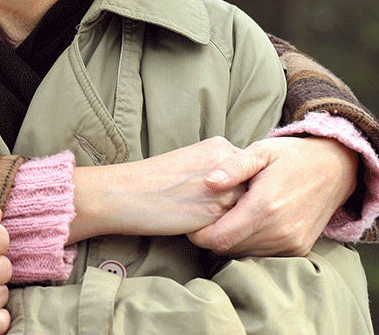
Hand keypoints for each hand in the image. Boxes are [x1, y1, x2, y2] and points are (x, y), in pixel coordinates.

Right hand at [71, 137, 245, 242]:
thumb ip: (217, 170)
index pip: (248, 171)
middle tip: (212, 211)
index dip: (235, 187)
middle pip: (252, 189)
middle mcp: (228, 164)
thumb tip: (239, 189)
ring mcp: (225, 189)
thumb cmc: (150, 179)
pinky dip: (223, 232)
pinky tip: (200, 228)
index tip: (215, 195)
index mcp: (219, 146)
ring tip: (205, 220)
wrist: (125, 193)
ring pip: (246, 210)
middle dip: (240, 203)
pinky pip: (234, 228)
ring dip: (233, 219)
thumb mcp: (189, 161)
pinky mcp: (216, 214)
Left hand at [187, 136, 357, 255]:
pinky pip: (262, 254)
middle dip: (211, 235)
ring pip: (243, 254)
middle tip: (206, 215)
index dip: (198, 234)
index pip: (219, 238)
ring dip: (230, 240)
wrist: (336, 169)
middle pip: (228, 249)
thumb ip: (232, 167)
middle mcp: (280, 230)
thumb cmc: (291, 157)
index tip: (191, 220)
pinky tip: (246, 222)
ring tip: (227, 215)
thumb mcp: (260, 151)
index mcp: (266, 206)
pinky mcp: (299, 248)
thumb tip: (207, 182)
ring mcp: (291, 243)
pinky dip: (248, 242)